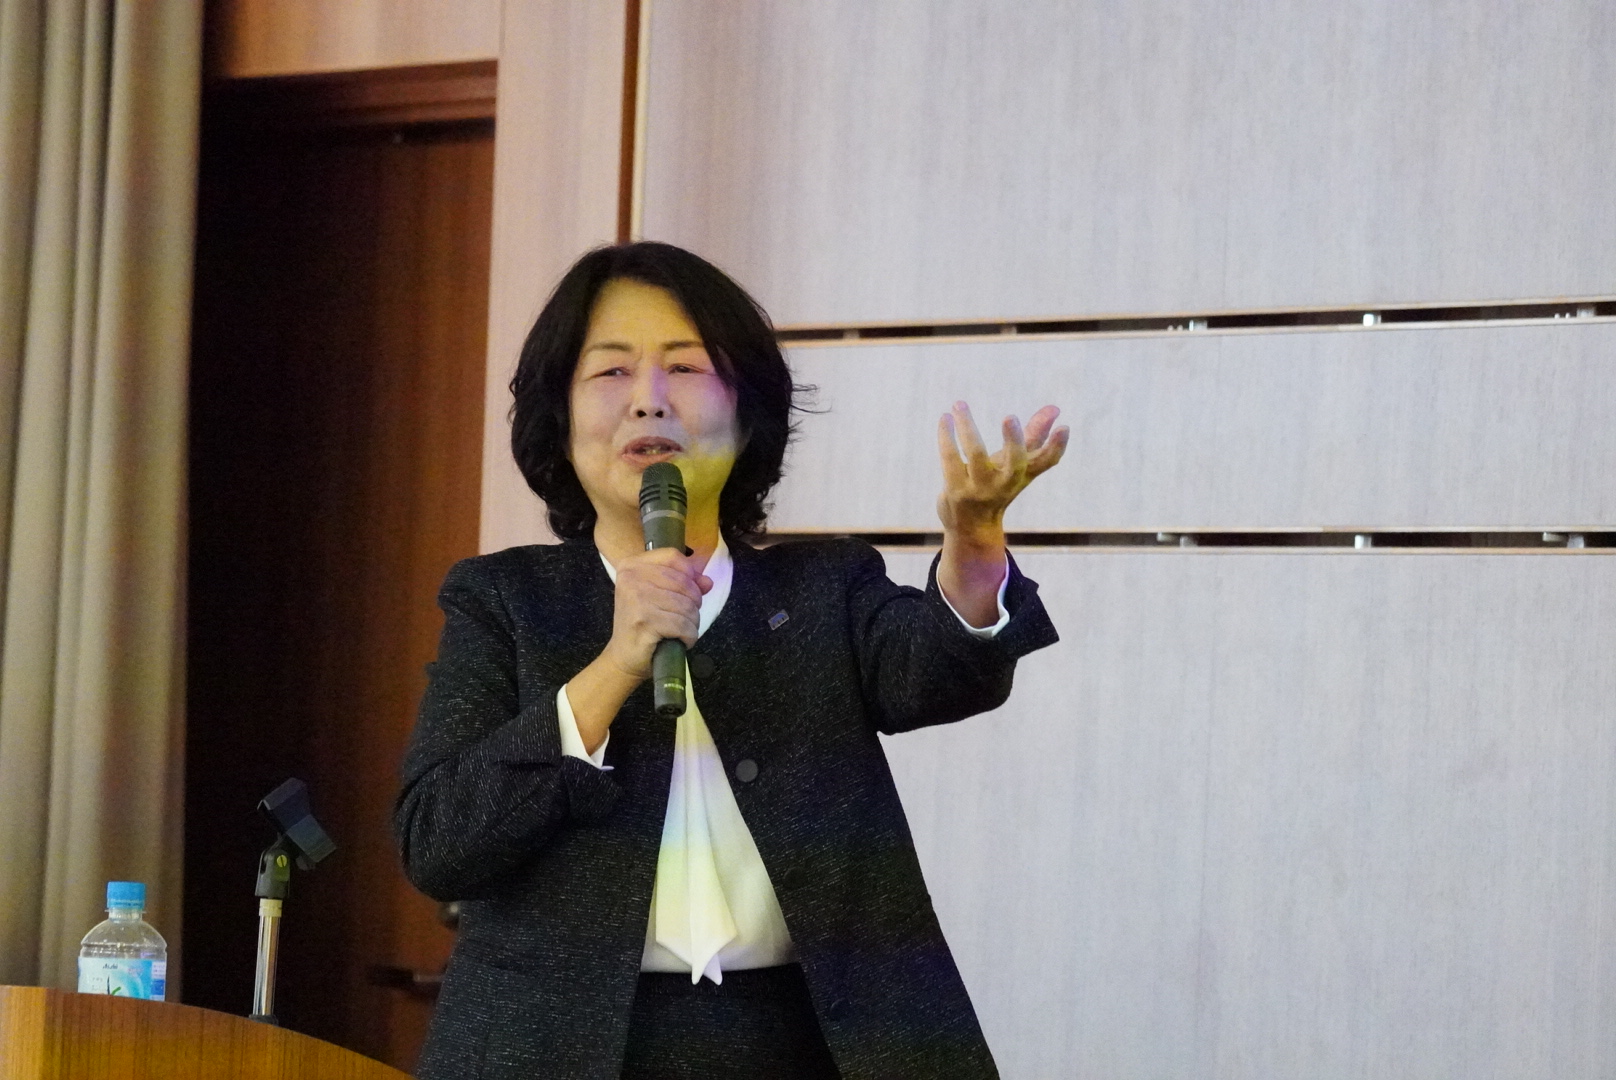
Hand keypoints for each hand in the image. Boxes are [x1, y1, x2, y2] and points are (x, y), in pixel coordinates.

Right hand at [600, 547, 712, 680]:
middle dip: (694, 603)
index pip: (673, 557)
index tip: (691, 591)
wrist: (624, 656)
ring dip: (692, 622)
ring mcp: (636, 599)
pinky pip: (683, 624)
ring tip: (681, 630)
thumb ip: (685, 583)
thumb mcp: (660, 596)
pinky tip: (681, 640)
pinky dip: (689, 636)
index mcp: (632, 565)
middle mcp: (631, 578)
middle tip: (685, 618)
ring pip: (686, 605)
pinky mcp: (645, 621)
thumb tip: (707, 581)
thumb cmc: (643, 623)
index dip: (690, 574)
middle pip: (684, 582)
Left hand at [936, 401, 1068, 538]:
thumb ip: (1035, 435)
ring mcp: (980, 489)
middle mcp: (1005, 484)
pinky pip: (950, 457)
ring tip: (959, 404)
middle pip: (1016, 464)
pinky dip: (947, 435)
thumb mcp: (1018, 464)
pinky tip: (945, 418)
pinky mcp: (956, 490)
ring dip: (967, 425)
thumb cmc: (998, 485)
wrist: (971, 526)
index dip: (1057, 446)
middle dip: (1014, 441)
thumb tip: (1055, 408)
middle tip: (1010, 417)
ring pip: (975, 453)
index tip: (1065, 427)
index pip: (1047, 462)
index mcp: (1023, 475)